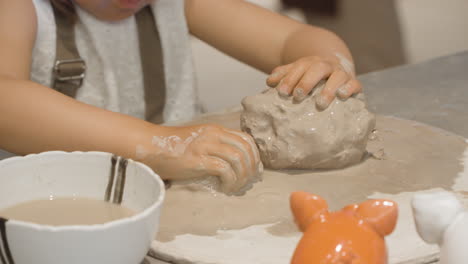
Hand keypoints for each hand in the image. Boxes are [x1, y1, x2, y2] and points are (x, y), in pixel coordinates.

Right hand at [148, 124, 262, 193]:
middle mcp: (214, 135)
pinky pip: (224, 170)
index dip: (254, 155)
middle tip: (247, 181)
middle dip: (251, 168)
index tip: (253, 170)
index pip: (246, 139)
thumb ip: (216, 146)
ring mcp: (206, 146)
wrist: (151, 146)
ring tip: (235, 187)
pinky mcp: (198, 160)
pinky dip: (230, 181)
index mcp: (216, 130)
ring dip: (241, 177)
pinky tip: (225, 188)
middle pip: (246, 149)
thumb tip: (235, 164)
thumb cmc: (173, 147)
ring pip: (238, 159)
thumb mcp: (199, 140)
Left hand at [266, 54, 361, 108]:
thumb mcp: (297, 73)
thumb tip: (270, 82)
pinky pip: (355, 83)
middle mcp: (326, 66)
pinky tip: (342, 95)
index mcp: (310, 63)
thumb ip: (284, 76)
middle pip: (317, 69)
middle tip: (298, 96)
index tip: (281, 92)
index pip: (299, 68)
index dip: (290, 79)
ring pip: (337, 76)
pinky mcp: (353, 82)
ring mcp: (341, 73)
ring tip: (320, 103)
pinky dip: (349, 88)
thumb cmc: (311, 77)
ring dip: (328, 89)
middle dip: (307, 82)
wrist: (335, 69)